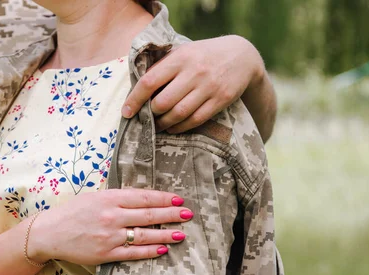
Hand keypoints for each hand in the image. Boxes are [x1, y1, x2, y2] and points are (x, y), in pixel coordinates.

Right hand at [28, 189, 192, 264]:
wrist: (49, 233)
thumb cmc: (73, 212)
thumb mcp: (95, 196)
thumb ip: (118, 197)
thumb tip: (145, 198)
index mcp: (109, 199)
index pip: (143, 198)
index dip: (164, 199)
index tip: (178, 200)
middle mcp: (112, 217)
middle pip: (149, 216)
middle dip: (171, 215)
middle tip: (188, 214)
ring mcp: (110, 237)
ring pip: (145, 235)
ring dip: (166, 235)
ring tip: (181, 234)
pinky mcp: (106, 254)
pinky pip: (133, 253)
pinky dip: (150, 251)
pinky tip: (163, 249)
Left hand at [122, 35, 264, 132]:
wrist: (241, 56)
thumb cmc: (203, 56)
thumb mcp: (183, 53)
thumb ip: (163, 67)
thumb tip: (136, 90)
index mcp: (179, 58)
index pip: (149, 82)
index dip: (134, 99)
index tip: (126, 112)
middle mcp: (194, 72)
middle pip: (162, 102)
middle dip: (151, 114)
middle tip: (146, 118)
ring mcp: (208, 87)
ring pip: (178, 114)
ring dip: (164, 124)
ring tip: (157, 126)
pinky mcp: (220, 100)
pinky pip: (195, 120)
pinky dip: (180, 127)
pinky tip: (173, 128)